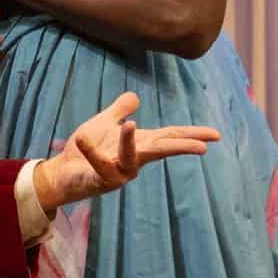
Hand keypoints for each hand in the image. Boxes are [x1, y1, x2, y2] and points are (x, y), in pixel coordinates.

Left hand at [33, 92, 219, 210]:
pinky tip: (82, 138)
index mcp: (140, 144)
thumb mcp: (103, 124)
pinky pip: (99, 165)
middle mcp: (135, 159)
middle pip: (162, 150)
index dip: (193, 135)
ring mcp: (121, 172)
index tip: (216, 135)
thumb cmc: (85, 151)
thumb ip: (119, 110)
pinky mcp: (102, 181)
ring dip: (130, 141)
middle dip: (182, 147)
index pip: (170, 137)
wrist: (61, 171)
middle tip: (204, 148)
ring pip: (131, 157)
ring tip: (130, 125)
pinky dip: (92, 151)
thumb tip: (135, 96)